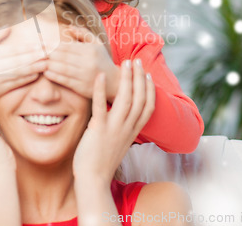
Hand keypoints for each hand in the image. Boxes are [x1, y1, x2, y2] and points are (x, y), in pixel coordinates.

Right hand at [0, 26, 47, 100]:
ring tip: (47, 63)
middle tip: (49, 53)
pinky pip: (17, 83)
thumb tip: (10, 25)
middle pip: (19, 61)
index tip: (41, 44)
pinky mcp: (1, 89)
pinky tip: (38, 73)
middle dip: (36, 57)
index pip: (14, 50)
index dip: (29, 47)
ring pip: (20, 72)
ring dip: (35, 68)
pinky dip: (28, 78)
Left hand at [43, 25, 119, 100]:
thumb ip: (83, 34)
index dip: (52, 45)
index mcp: (90, 50)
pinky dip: (54, 76)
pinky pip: (65, 80)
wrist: (115, 83)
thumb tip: (68, 27)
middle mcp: (88, 62)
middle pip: (62, 56)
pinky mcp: (82, 87)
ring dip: (48, 65)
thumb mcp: (97, 44)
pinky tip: (46, 73)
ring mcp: (85, 75)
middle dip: (47, 54)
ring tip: (38, 62)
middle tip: (35, 53)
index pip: (67, 46)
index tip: (40, 44)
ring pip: (62, 68)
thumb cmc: (103, 61)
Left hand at [73, 60, 154, 184]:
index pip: (148, 107)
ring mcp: (114, 128)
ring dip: (126, 79)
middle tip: (136, 61)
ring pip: (126, 99)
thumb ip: (122, 128)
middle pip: (139, 99)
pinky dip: (100, 89)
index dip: (149, 89)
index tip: (148, 75)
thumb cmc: (101, 161)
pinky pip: (101, 106)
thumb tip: (120, 116)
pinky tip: (100, 75)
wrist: (93, 180)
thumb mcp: (118, 142)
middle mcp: (127, 128)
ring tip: (125, 63)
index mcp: (133, 132)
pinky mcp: (99, 129)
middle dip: (139, 78)